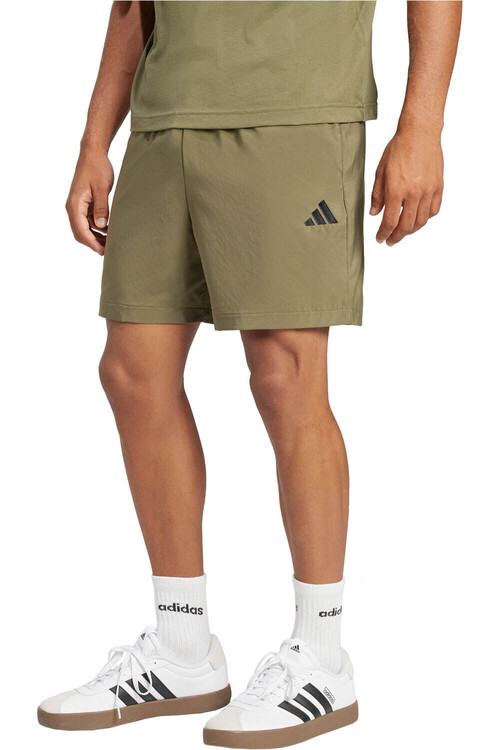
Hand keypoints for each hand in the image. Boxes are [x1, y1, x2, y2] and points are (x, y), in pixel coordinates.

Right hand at [66, 148, 113, 255]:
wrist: (93, 154)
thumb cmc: (97, 168)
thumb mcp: (101, 188)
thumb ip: (102, 207)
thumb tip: (101, 225)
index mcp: (75, 204)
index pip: (81, 229)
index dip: (92, 243)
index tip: (102, 251)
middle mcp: (73, 207)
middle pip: (80, 233)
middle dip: (93, 243)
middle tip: (108, 251)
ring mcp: (77, 206)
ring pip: (83, 229)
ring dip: (95, 237)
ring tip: (111, 243)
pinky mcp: (83, 205)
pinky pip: (87, 222)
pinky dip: (96, 229)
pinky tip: (108, 231)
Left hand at [370, 124, 443, 245]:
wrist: (420, 133)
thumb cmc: (399, 148)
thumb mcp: (380, 171)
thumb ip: (377, 195)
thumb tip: (374, 213)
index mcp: (397, 190)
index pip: (389, 222)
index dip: (384, 234)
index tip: (380, 239)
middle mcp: (414, 193)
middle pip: (406, 226)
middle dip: (396, 237)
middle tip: (390, 240)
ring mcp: (428, 191)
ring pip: (421, 221)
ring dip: (411, 230)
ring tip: (403, 231)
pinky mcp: (438, 186)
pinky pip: (434, 210)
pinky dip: (425, 218)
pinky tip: (418, 218)